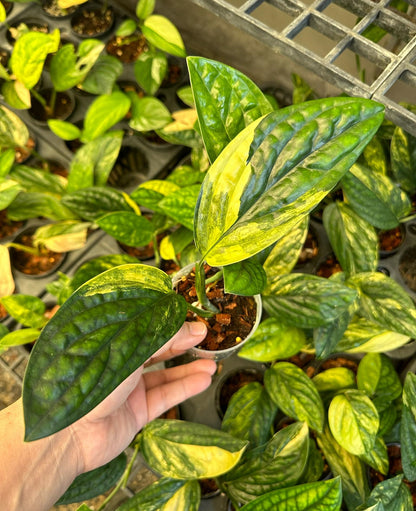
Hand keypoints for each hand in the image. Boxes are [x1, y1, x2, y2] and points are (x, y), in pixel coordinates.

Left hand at [69, 321, 215, 473]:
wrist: (71, 433)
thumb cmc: (93, 381)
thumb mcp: (130, 350)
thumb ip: (163, 337)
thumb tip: (193, 327)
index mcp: (112, 344)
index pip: (147, 329)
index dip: (172, 325)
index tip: (195, 322)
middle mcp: (121, 365)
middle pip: (158, 351)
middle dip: (183, 345)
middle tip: (206, 339)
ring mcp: (129, 390)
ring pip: (164, 375)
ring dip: (189, 369)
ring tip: (212, 363)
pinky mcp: (136, 413)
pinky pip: (165, 397)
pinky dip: (184, 388)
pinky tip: (203, 380)